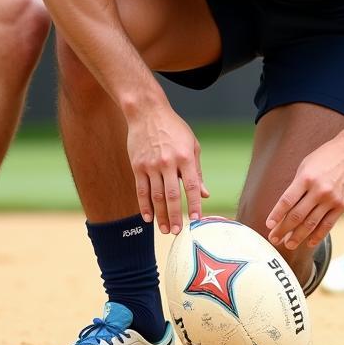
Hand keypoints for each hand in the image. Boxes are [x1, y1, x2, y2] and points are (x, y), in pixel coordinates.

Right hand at [127, 107, 207, 233]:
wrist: (147, 112)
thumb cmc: (173, 129)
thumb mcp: (192, 145)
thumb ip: (198, 171)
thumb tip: (205, 194)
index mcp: (185, 157)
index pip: (192, 186)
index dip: (195, 204)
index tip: (197, 220)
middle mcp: (168, 162)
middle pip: (172, 195)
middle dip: (176, 216)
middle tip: (178, 232)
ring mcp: (151, 165)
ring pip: (156, 196)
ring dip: (161, 216)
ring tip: (165, 230)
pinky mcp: (137, 166)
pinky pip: (141, 190)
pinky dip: (144, 206)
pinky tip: (148, 218)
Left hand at [266, 136, 343, 250]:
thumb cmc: (327, 157)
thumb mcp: (307, 165)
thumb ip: (297, 185)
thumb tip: (286, 207)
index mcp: (306, 178)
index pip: (287, 201)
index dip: (276, 215)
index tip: (269, 225)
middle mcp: (318, 190)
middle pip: (297, 216)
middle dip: (283, 229)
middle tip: (274, 238)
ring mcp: (331, 199)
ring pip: (311, 224)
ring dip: (298, 237)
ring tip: (288, 244)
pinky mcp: (342, 205)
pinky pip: (327, 225)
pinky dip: (317, 236)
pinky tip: (309, 243)